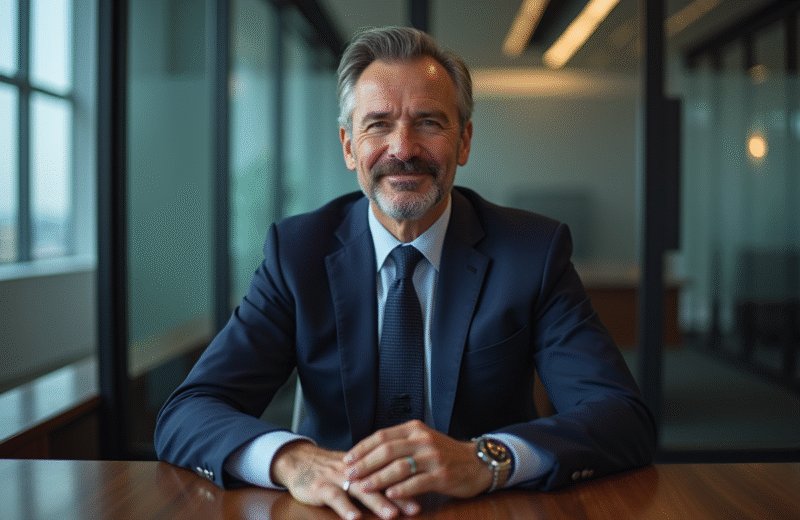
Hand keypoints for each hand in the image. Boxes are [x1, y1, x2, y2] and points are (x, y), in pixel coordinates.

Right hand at [270, 441, 419, 519]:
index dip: (409, 481)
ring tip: (391, 515)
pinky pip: (334, 497)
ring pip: (360, 489)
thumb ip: (379, 474)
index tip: (426, 492)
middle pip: (380, 479)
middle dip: (398, 495)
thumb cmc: (332, 468)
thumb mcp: (357, 469)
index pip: (391, 470)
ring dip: (376, 502)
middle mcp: (355, 470)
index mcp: (367, 463)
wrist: (300, 461)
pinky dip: (345, 508)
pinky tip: (355, 518)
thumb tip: (409, 482)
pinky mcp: (320, 487)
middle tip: (415, 508)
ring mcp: (337, 478)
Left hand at [343, 420, 492, 499]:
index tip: (347, 459)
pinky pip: (417, 482)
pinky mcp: (441, 475)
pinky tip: (389, 495)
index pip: (382, 435)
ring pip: (399, 466)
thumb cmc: (444, 453)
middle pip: (387, 450)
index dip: (362, 447)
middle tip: (349, 474)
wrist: (477, 462)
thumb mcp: (422, 440)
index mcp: (414, 429)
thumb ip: (400, 443)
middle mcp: (422, 440)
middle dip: (365, 463)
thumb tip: (369, 454)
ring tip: (363, 487)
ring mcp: (433, 457)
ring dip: (378, 478)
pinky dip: (401, 489)